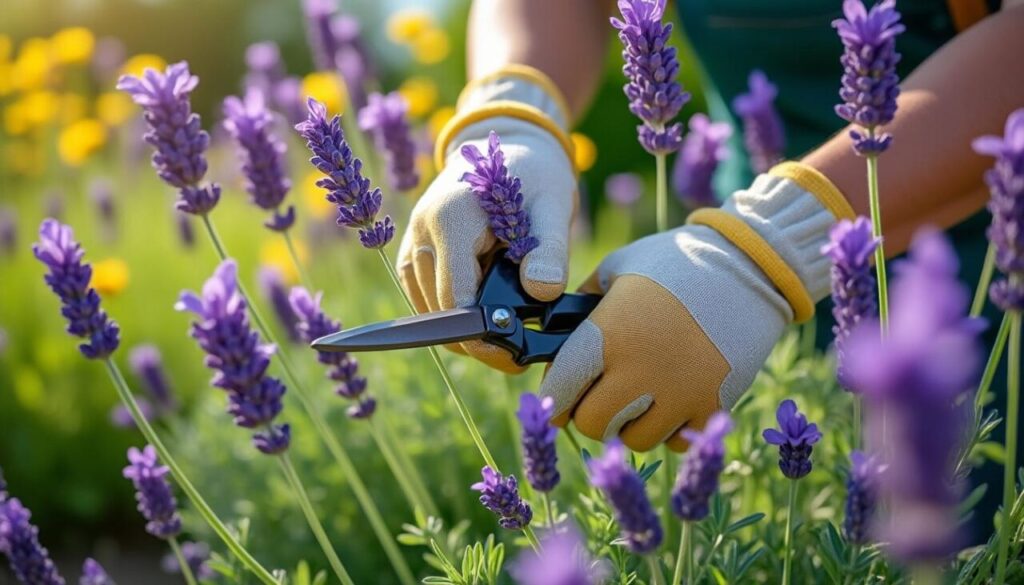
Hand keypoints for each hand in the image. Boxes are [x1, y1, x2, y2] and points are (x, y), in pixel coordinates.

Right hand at [397, 66, 576, 372]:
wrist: (508, 145)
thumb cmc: (534, 174)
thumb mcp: (553, 205)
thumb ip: (550, 249)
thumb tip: (541, 293)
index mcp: (452, 219)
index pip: (455, 296)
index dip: (481, 334)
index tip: (513, 355)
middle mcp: (421, 232)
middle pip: (439, 310)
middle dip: (476, 339)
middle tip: (518, 355)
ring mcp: (412, 242)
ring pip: (428, 309)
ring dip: (463, 330)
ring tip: (506, 336)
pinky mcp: (413, 252)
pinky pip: (426, 297)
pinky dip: (453, 313)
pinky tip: (485, 316)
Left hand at [540, 164, 854, 450]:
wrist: (750, 267)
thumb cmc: (675, 260)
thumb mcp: (617, 267)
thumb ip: (583, 302)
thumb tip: (557, 331)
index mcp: (607, 335)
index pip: (561, 389)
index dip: (553, 399)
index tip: (556, 401)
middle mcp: (639, 371)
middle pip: (593, 425)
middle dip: (590, 414)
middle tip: (599, 398)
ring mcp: (679, 393)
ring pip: (635, 440)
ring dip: (630, 425)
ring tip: (638, 400)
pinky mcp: (713, 405)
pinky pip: (678, 442)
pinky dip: (671, 430)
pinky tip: (672, 403)